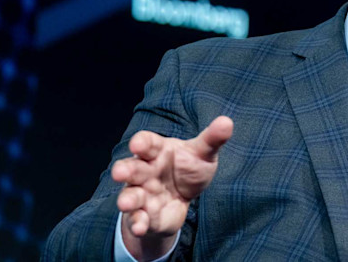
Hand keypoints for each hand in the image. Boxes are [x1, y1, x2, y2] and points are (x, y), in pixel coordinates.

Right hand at [111, 116, 232, 259]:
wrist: (184, 197)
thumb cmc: (189, 167)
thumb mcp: (202, 153)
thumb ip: (212, 139)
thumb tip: (227, 122)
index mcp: (157, 151)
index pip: (146, 143)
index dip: (141, 143)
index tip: (138, 144)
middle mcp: (144, 171)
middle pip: (131, 168)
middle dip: (125, 170)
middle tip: (120, 172)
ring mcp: (142, 194)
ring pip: (130, 195)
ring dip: (127, 200)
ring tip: (125, 203)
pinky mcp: (144, 215)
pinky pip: (137, 219)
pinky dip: (137, 223)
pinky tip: (141, 227)